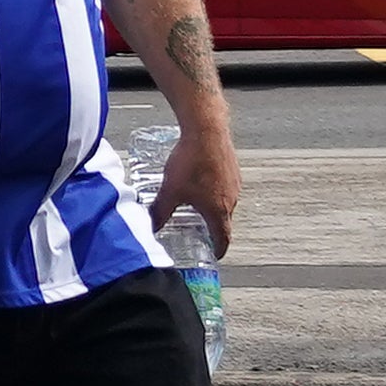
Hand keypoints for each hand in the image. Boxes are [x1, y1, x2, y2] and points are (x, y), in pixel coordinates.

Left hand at [152, 125, 241, 255]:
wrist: (206, 130)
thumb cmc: (192, 161)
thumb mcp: (170, 191)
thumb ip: (160, 211)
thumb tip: (150, 226)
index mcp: (218, 210)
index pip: (224, 238)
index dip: (218, 249)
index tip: (215, 254)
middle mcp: (232, 199)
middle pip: (224, 221)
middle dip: (213, 228)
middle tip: (201, 232)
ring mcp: (234, 183)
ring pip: (225, 202)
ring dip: (213, 207)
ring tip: (197, 206)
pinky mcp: (232, 168)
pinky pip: (225, 186)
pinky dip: (215, 190)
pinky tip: (200, 182)